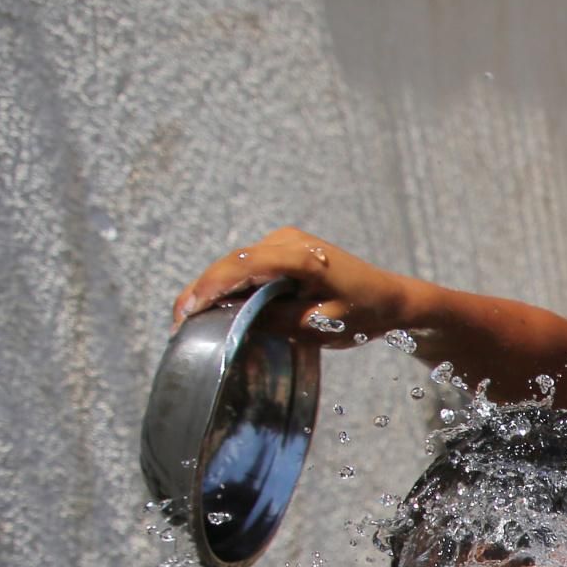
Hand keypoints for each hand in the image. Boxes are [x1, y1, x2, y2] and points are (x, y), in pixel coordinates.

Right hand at [169, 227, 414, 340]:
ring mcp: (285, 242)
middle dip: (203, 290)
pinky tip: (212, 304)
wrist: (389, 297)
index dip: (211, 287)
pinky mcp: (284, 250)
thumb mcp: (321, 325)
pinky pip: (248, 266)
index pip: (243, 266)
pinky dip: (229, 283)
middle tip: (177, 321)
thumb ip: (277, 319)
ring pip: (237, 264)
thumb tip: (236, 319)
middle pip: (233, 263)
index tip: (188, 309)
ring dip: (212, 287)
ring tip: (186, 316)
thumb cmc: (362, 313)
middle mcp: (288, 241)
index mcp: (301, 256)